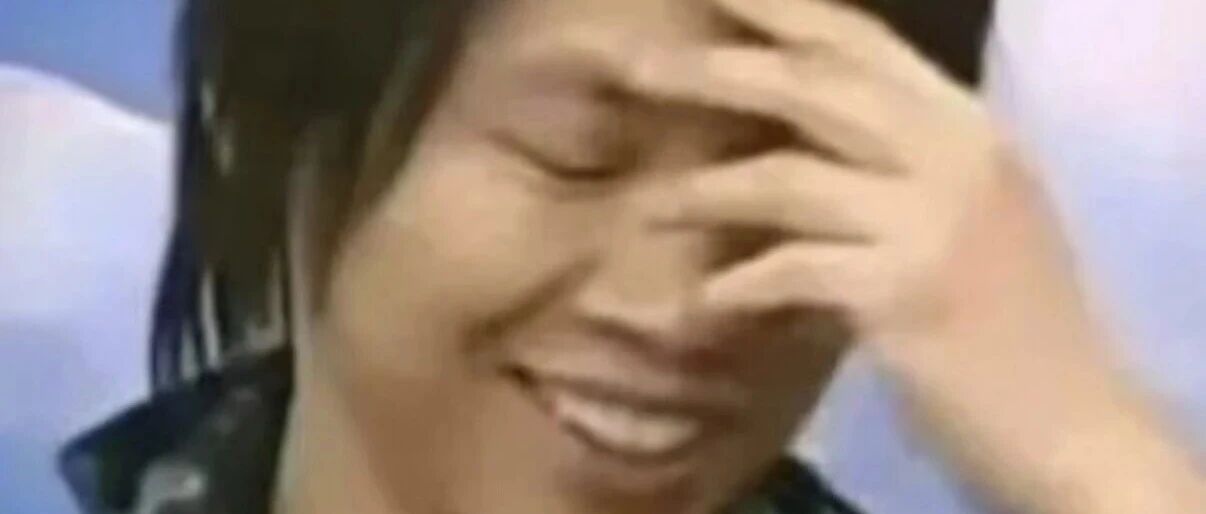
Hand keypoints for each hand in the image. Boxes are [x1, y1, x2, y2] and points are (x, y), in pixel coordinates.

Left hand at [599, 0, 1204, 511]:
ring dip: (702, 192)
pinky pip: (789, 269)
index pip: (862, 42)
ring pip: (786, 177)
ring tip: (648, 208)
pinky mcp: (905, 292)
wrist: (1076, 424)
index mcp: (970, 128)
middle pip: (813, 86)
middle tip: (636, 69)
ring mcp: (932, 220)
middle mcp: (955, 155)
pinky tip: (702, 303)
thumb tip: (790, 143)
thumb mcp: (973, 215)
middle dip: (717, 72)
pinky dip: (736, 285)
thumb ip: (899, 165)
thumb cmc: (1016, 322)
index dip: (779, 11)